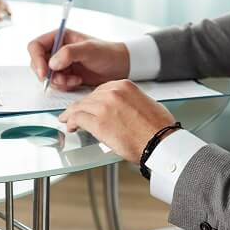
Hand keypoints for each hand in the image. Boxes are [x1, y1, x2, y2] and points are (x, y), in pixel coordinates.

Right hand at [27, 28, 128, 89]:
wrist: (120, 66)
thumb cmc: (107, 53)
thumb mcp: (89, 50)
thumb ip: (69, 53)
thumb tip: (51, 64)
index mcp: (59, 37)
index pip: (36, 46)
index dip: (36, 59)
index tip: (44, 73)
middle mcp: (57, 49)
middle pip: (37, 63)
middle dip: (48, 74)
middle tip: (62, 80)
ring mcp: (60, 63)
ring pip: (46, 76)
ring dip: (58, 81)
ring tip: (75, 80)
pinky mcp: (65, 75)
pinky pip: (56, 83)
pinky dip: (64, 85)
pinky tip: (78, 82)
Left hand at [58, 80, 175, 161]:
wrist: (161, 142)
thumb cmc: (158, 128)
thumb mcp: (145, 103)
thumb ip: (130, 100)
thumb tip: (122, 108)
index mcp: (124, 86)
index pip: (100, 90)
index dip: (92, 100)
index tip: (88, 105)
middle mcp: (112, 93)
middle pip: (89, 98)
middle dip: (81, 107)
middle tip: (75, 114)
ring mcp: (104, 107)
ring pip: (80, 107)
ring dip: (72, 114)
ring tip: (68, 120)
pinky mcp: (98, 123)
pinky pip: (78, 118)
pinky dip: (71, 122)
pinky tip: (71, 126)